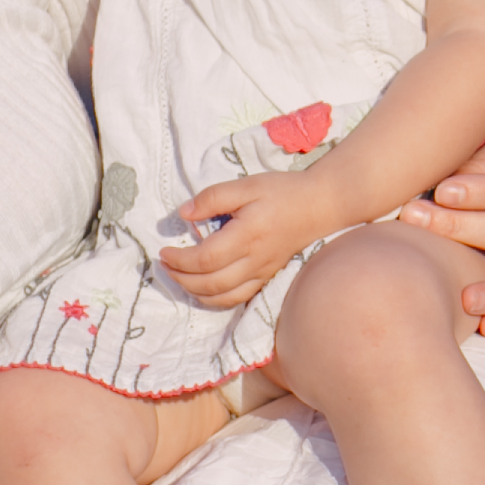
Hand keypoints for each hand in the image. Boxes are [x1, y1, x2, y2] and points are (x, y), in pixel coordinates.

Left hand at [163, 172, 328, 310]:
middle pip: (210, 284)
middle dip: (181, 278)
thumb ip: (213, 197)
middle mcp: (255, 260)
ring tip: (179, 277)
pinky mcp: (267, 278)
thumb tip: (185, 214)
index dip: (180, 260)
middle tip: (165, 265)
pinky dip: (215, 298)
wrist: (320, 207)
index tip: (164, 251)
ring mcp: (262, 273)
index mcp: (247, 236)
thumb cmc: (283, 192)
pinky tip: (203, 287)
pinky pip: (238, 298)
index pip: (205, 259)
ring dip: (195, 292)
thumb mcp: (246, 185)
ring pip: (223, 297)